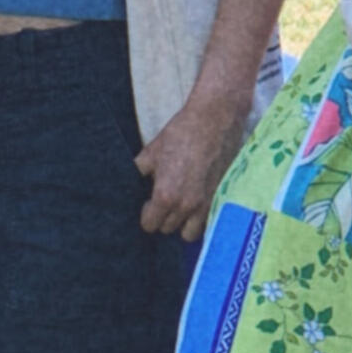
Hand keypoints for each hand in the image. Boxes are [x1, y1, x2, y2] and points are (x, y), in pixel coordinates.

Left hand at [135, 80, 256, 236]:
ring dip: (183, 222)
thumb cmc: (181, 133)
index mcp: (165, 196)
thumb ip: (139, 172)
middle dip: (163, 218)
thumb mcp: (152, 152)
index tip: (148, 203)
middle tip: (164, 200)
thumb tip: (130, 184)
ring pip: (190, 233)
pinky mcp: (221, 197)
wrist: (215, 120)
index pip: (150, 225)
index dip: (146, 215)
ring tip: (180, 205)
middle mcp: (186, 206)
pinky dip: (200, 218)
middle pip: (168, 229)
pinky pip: (207, 221)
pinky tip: (196, 201)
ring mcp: (206, 204)